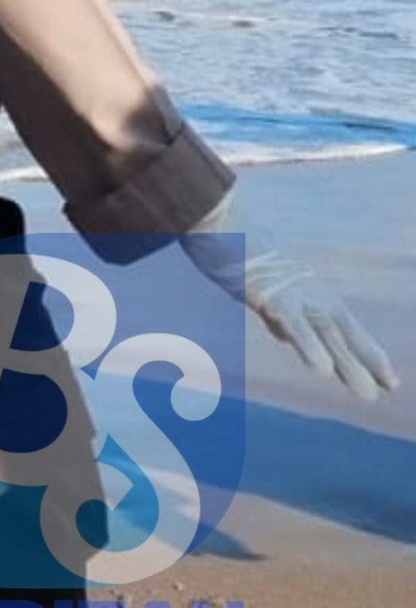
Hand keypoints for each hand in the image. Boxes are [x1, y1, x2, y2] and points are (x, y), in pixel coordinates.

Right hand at [181, 232, 397, 400]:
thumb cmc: (230, 243)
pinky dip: (309, 346)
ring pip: (327, 333)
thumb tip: (283, 336)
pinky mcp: (270, 294)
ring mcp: (291, 292)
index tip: (387, 377)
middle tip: (390, 388)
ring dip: (349, 365)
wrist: (217, 212)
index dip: (364, 349)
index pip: (341, 325)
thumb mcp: (257, 284)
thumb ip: (273, 312)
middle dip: (367, 360)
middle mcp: (307, 291)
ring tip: (368, 395)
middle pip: (343, 330)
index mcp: (306, 289)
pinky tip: (322, 371)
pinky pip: (294, 324)